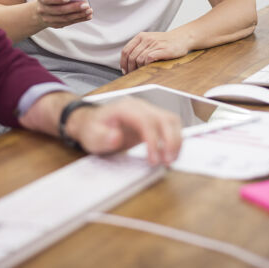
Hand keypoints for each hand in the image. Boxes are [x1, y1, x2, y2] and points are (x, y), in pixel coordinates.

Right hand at [34, 0, 91, 29]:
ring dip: (79, 15)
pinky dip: (79, 19)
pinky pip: (69, 23)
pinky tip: (87, 16)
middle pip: (59, 10)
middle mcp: (42, 9)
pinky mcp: (55, 25)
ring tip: (89, 10)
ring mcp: (48, 19)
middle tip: (86, 5)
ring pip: (65, 18)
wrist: (41, 9)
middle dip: (74, 8)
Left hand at [65, 97, 181, 165]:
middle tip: (167, 162)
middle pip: (165, 118)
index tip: (154, 160)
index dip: (153, 141)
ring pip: (172, 121)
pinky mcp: (153, 119)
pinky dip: (175, 139)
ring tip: (170, 160)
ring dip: (176, 140)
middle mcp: (140, 106)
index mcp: (125, 108)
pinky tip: (169, 154)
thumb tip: (116, 136)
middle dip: (171, 141)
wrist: (92, 122)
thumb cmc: (93, 129)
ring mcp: (148, 111)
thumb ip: (102, 137)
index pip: (146, 121)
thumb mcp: (91, 136)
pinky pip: (171, 126)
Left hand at [120, 31, 189, 73]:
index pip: (126, 50)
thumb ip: (139, 48)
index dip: (123, 62)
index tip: (125, 70)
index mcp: (141, 36)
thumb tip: (128, 63)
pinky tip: (148, 68)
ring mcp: (154, 44)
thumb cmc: (166, 42)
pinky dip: (146, 65)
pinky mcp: (162, 49)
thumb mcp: (150, 41)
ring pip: (139, 59)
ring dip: (138, 68)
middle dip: (130, 68)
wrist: (182, 38)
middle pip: (131, 56)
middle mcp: (146, 39)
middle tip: (132, 74)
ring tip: (141, 73)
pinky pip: (148, 59)